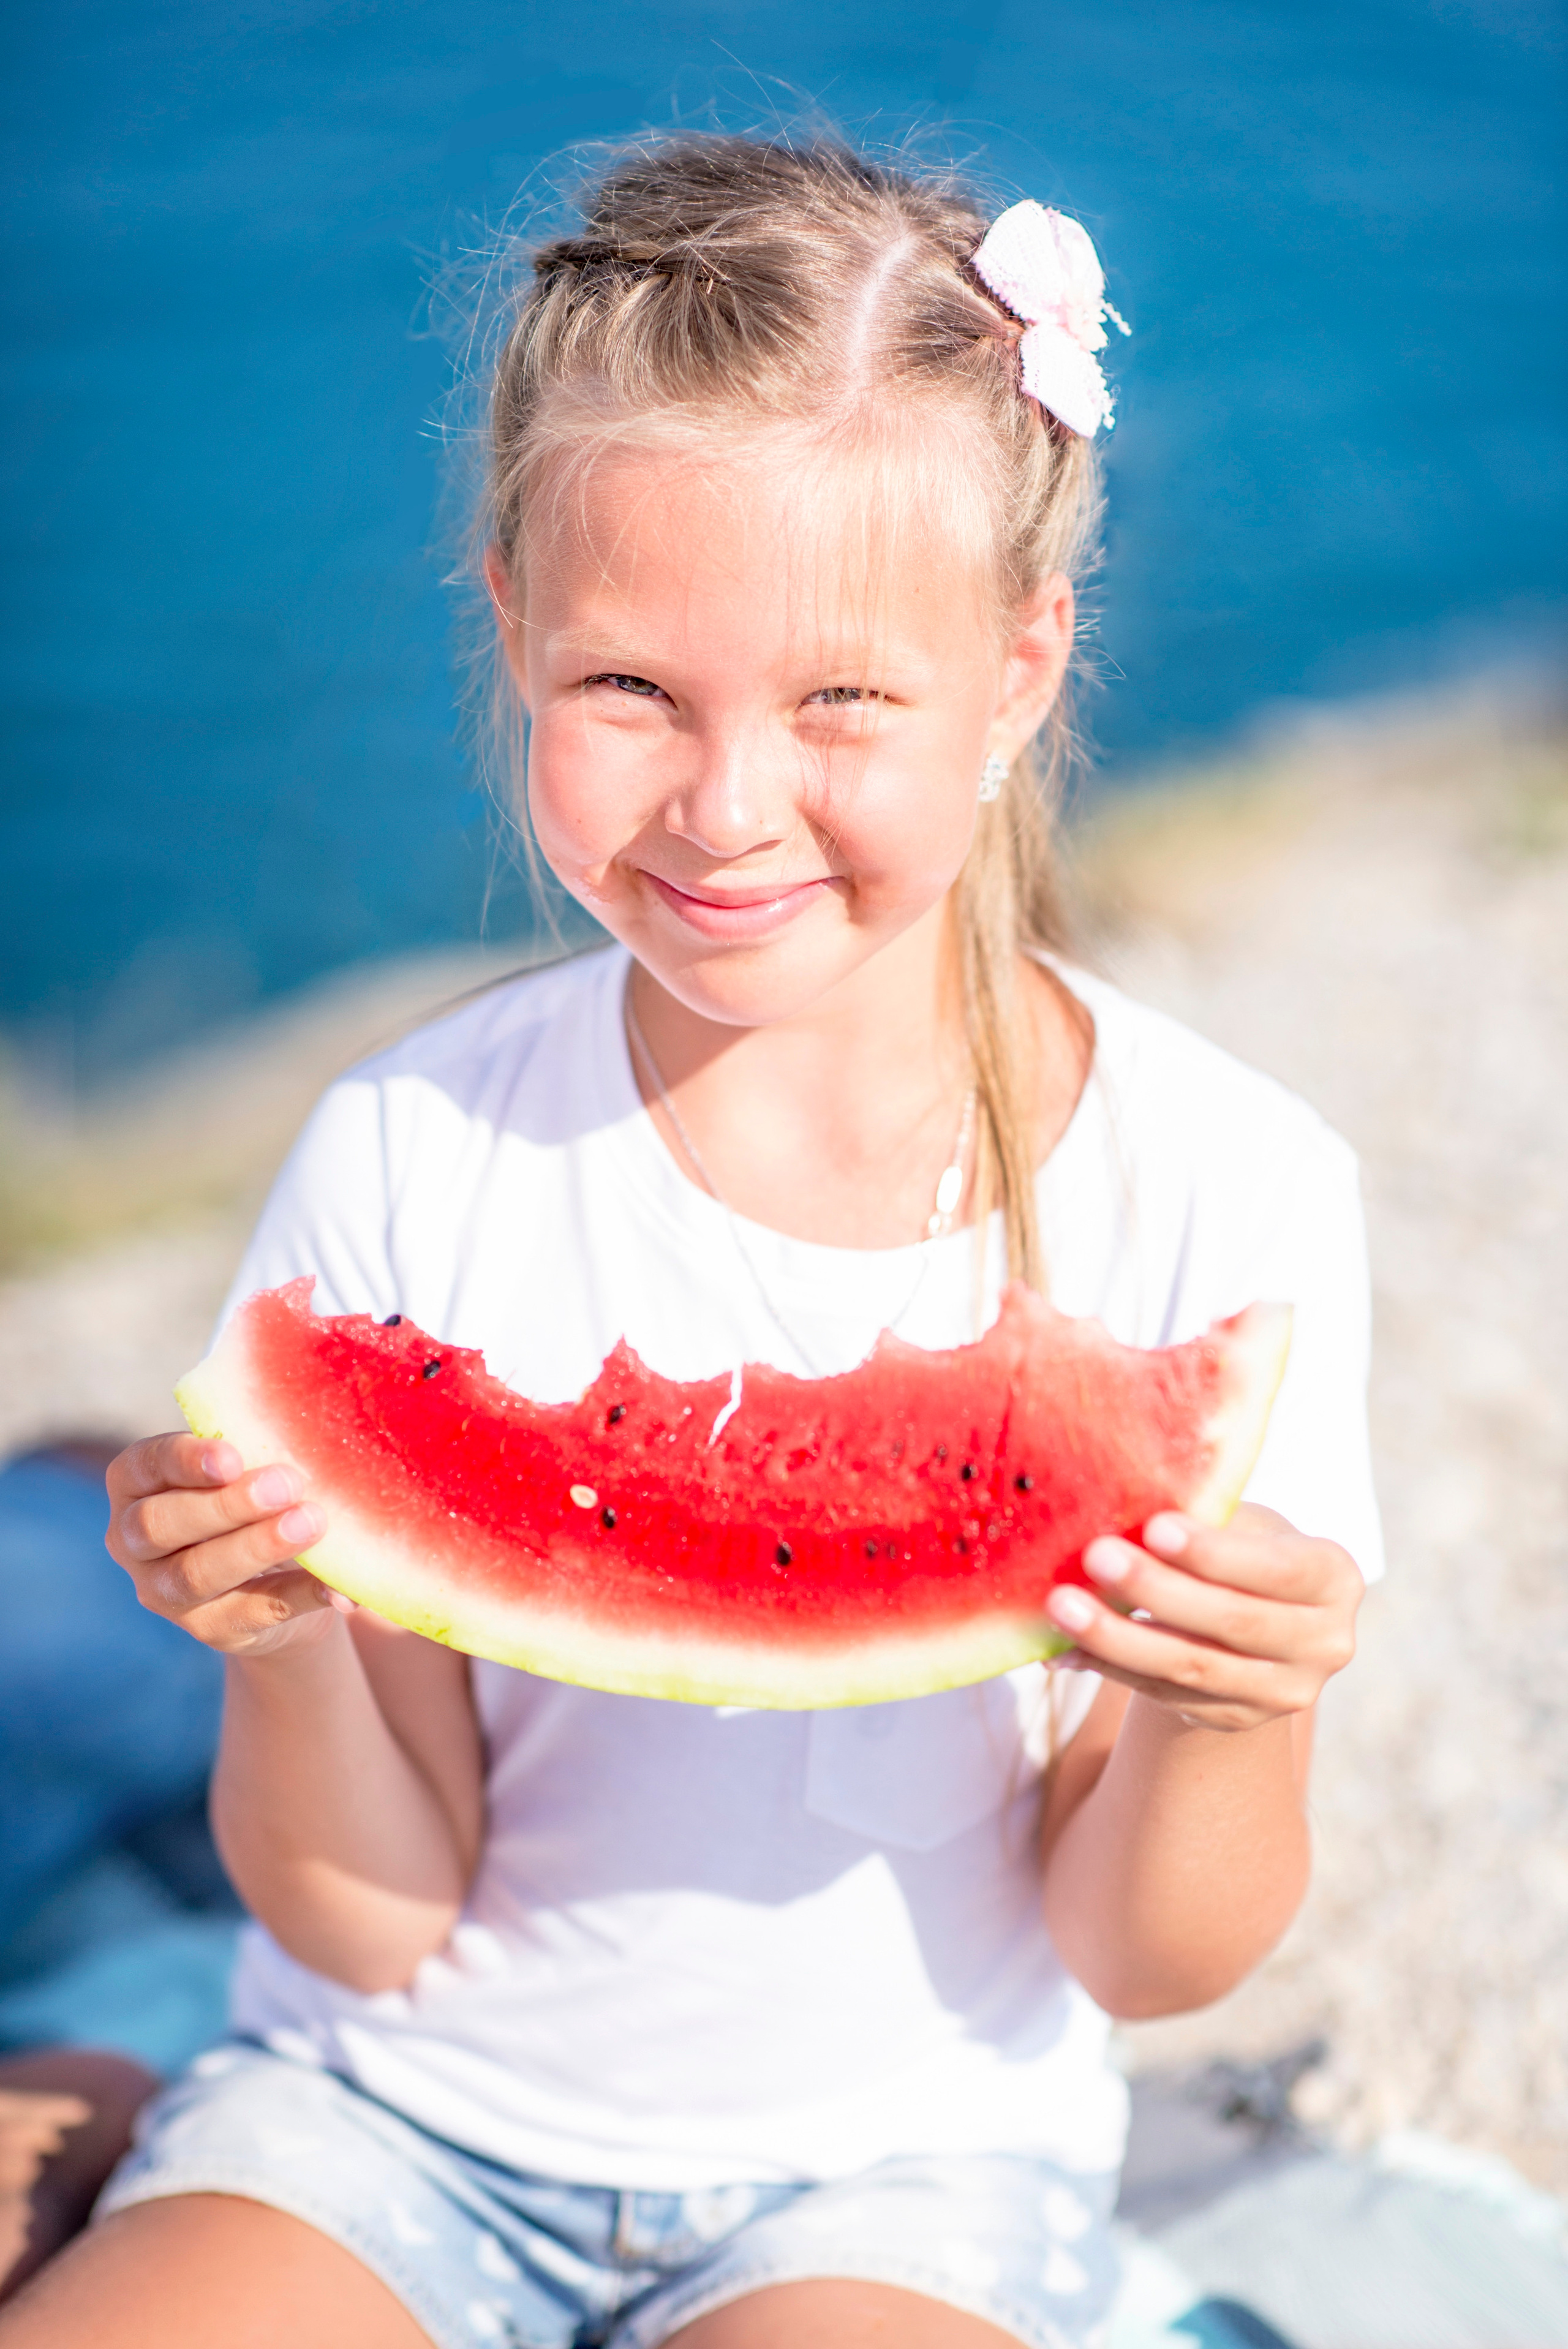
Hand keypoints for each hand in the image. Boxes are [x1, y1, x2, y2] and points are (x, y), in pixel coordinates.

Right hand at [107, 1432, 346, 1656]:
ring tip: (310, 1522)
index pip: (145, 1466)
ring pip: (196, 1573)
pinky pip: (256, 1611)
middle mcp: (133, 1542)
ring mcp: (165, 1592)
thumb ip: (255, 1458)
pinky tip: (338, 1586)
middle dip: (225, 1505)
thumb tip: (305, 1444)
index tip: (233, 1457)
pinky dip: (301, 1594)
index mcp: (135, 1486)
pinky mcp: (211, 1628)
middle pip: (161, 1524)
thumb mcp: (245, 1473)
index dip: (185, 1460)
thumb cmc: (252, 1501)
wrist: (274, 1581)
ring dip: (256, 1547)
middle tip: (285, 1485)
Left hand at [1045, 1503, 1361, 1733]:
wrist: (1252, 1620)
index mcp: (1334, 1577)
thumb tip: (1124, 1504)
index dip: (1215, 1552)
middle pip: (1231, 1621)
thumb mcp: (1243, 1523)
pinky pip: (1163, 1693)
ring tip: (1061, 1606)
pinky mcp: (1235, 1719)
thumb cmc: (1241, 1548)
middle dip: (1156, 1590)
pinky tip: (1062, 1647)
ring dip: (1117, 1638)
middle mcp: (1324, 1643)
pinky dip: (1108, 1667)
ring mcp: (1283, 1692)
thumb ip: (1206, 1516)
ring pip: (1191, 1667)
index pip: (1277, 1568)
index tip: (1153, 1526)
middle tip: (1093, 1556)